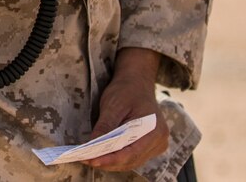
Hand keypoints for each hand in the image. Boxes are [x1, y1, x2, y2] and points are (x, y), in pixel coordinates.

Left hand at [84, 48, 168, 172]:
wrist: (137, 82)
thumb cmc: (126, 90)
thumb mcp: (113, 105)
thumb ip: (104, 126)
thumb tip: (92, 146)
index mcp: (154, 129)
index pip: (131, 152)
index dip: (110, 159)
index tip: (92, 161)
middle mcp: (159, 140)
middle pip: (131, 159)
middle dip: (107, 162)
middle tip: (86, 160)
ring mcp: (157, 144)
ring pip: (131, 161)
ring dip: (111, 163)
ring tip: (91, 160)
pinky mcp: (151, 145)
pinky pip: (133, 157)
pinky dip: (118, 158)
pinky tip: (103, 156)